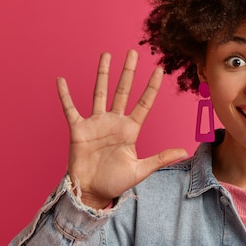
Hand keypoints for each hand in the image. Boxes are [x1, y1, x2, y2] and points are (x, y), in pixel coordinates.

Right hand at [56, 50, 187, 208]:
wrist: (92, 192)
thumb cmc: (116, 183)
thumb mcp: (141, 170)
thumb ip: (161, 158)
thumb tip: (184, 151)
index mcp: (130, 130)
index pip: (144, 103)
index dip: (151, 87)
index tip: (159, 70)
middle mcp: (114, 122)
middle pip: (123, 91)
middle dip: (128, 72)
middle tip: (133, 52)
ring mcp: (96, 123)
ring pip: (100, 92)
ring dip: (103, 74)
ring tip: (106, 55)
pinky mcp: (79, 129)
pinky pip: (70, 108)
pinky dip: (65, 95)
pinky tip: (61, 80)